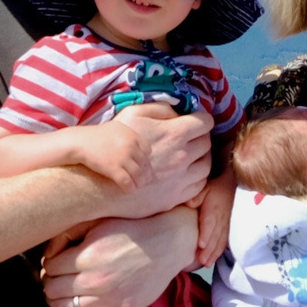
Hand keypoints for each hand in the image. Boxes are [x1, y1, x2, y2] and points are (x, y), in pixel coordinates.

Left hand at [41, 207, 196, 306]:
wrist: (168, 243)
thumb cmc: (131, 229)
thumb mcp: (97, 222)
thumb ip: (68, 234)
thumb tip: (47, 254)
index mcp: (88, 256)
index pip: (50, 268)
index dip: (48, 265)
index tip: (53, 263)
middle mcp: (95, 280)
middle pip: (53, 289)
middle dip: (50, 283)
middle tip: (55, 278)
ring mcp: (108, 300)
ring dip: (54, 302)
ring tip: (57, 295)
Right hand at [76, 121, 148, 190]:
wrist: (78, 142)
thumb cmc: (94, 135)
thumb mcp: (115, 128)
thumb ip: (128, 135)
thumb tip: (138, 147)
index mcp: (131, 135)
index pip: (147, 150)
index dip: (145, 159)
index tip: (142, 165)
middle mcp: (130, 145)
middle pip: (145, 163)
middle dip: (146, 173)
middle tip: (145, 180)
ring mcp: (122, 158)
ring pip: (139, 175)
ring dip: (140, 183)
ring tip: (138, 187)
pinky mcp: (114, 169)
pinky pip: (127, 182)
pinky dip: (130, 188)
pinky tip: (129, 191)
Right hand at [106, 103, 212, 218]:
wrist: (100, 179)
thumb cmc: (114, 142)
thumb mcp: (134, 113)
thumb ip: (161, 108)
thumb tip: (180, 112)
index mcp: (174, 134)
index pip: (205, 123)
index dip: (202, 119)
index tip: (197, 121)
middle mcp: (182, 157)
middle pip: (207, 144)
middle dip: (201, 138)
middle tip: (190, 138)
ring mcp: (180, 179)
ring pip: (205, 167)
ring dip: (201, 159)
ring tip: (190, 157)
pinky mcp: (174, 197)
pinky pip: (198, 187)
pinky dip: (196, 178)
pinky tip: (185, 174)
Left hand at [191, 173, 234, 269]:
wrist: (233, 187)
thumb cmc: (215, 189)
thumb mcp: (205, 188)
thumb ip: (196, 197)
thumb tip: (189, 204)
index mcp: (213, 209)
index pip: (209, 223)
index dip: (206, 234)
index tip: (200, 244)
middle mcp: (221, 220)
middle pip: (215, 237)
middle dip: (208, 250)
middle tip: (201, 261)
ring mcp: (227, 226)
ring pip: (220, 242)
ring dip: (214, 254)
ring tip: (206, 264)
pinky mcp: (229, 230)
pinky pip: (225, 243)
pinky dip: (219, 252)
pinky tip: (213, 260)